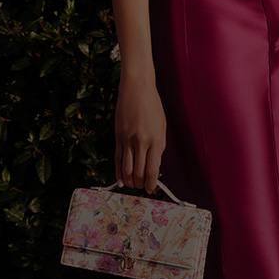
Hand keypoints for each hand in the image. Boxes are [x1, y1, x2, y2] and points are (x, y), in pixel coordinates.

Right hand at [114, 68, 166, 192]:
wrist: (137, 89)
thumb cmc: (152, 106)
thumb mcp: (161, 127)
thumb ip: (158, 146)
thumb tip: (154, 166)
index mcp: (156, 140)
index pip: (153, 171)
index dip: (152, 184)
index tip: (152, 189)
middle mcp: (142, 142)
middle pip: (139, 173)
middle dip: (141, 184)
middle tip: (142, 187)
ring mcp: (128, 140)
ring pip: (127, 170)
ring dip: (130, 181)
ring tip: (133, 185)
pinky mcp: (118, 137)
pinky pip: (117, 159)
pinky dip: (119, 172)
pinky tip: (121, 180)